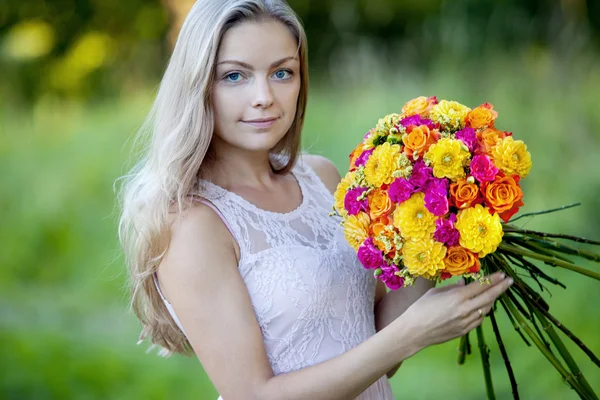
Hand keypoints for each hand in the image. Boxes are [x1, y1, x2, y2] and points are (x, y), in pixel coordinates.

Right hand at [396, 272, 512, 349]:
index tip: (502, 274)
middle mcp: (465, 309)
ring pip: (486, 309)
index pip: (481, 286)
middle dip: (501, 288)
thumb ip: (452, 288)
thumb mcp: (435, 292)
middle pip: (489, 297)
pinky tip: (482, 307)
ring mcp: (466, 322)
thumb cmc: (420, 308)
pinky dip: (483, 312)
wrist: (414, 331)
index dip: (493, 279)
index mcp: (457, 297)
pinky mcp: (464, 331)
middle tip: (509, 281)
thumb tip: (464, 283)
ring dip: (492, 300)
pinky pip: (479, 319)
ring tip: (495, 293)